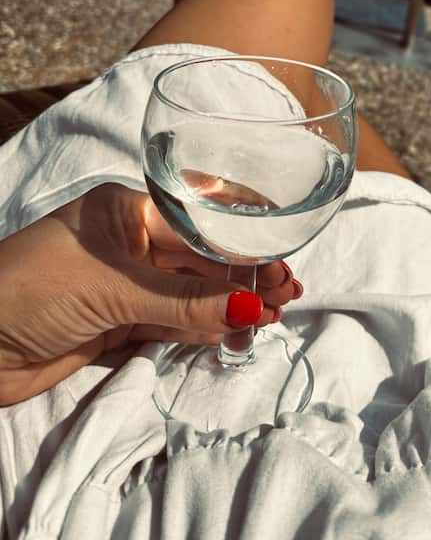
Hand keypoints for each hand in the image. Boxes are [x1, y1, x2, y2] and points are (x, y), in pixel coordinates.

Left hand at [0, 183, 301, 405]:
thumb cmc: (30, 290)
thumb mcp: (114, 288)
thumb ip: (184, 301)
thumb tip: (250, 308)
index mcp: (128, 210)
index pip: (200, 226)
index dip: (243, 247)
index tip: (281, 265)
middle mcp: (132, 243)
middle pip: (202, 261)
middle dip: (245, 278)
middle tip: (288, 295)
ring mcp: (127, 285)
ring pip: (192, 295)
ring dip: (231, 306)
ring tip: (273, 317)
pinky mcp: (119, 324)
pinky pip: (173, 324)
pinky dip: (204, 330)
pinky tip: (235, 332)